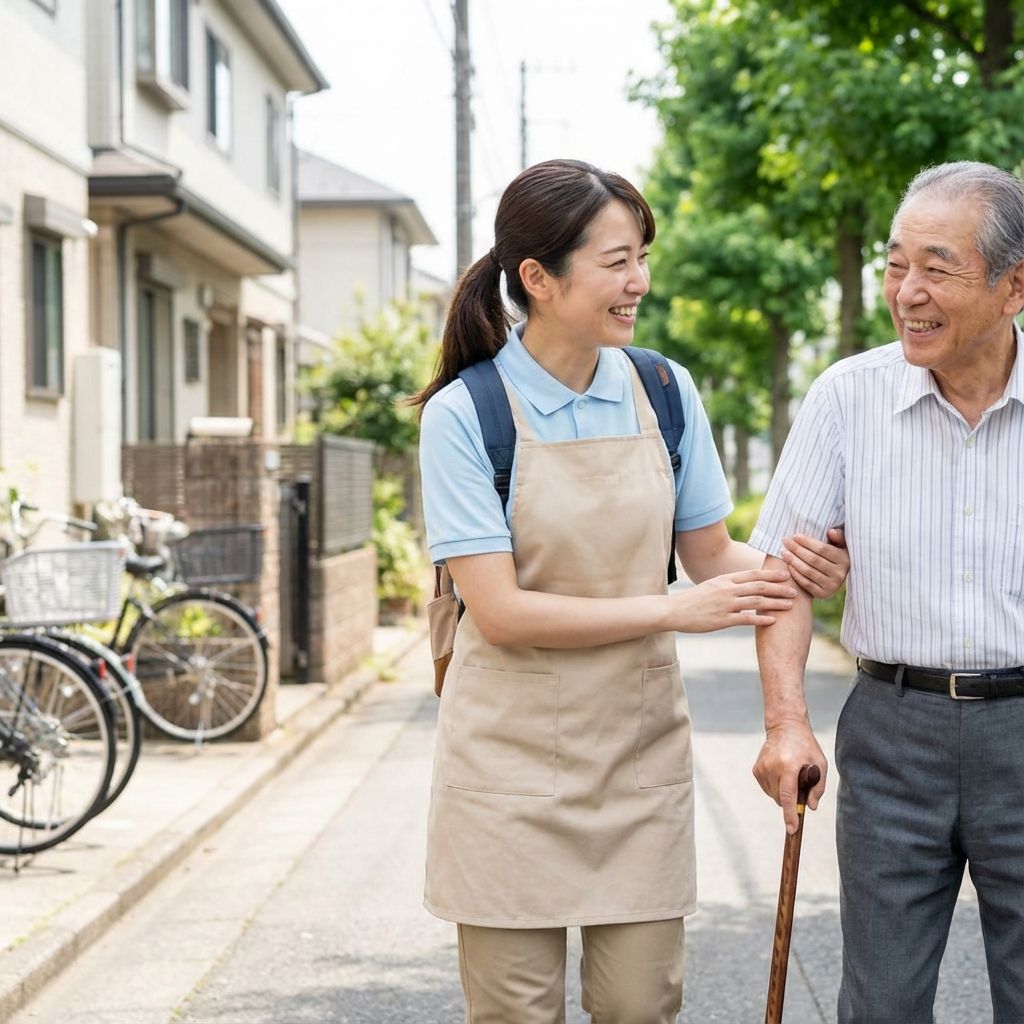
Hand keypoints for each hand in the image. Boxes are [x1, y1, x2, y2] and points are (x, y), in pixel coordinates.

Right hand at [670, 569, 796, 632]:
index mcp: (725, 579)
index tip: (786, 575)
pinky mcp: (722, 620)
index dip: (772, 574)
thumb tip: (747, 584)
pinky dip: (761, 620)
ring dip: (776, 603)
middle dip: (779, 588)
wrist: (675, 610)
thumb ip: (730, 584)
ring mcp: (725, 605)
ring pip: (756, 602)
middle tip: (795, 590)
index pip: (753, 574)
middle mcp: (727, 589)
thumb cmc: (694, 599)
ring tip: (790, 605)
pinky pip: (746, 619)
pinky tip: (773, 621)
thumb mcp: (712, 585)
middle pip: (759, 587)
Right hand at [752, 720, 827, 833]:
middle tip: (800, 784)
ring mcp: (762, 768)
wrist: (785, 726)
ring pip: (773, 795)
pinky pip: (767, 789)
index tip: (792, 829)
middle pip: (780, 799)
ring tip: (790, 774)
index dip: (790, 814)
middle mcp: (772, 767)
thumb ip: (817, 787)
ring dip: (783, 793)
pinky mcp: (756, 770)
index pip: (787, 796)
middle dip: (791, 800)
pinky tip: (781, 773)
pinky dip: (775, 787)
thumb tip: (810, 807)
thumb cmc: (806, 745)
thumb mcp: (820, 764)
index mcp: (788, 766)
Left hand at [781, 527, 847, 598]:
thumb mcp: (841, 545)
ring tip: (784, 552)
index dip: (807, 542)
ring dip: (793, 560)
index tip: (795, 536)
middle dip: (797, 549)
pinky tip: (788, 565)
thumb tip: (830, 531)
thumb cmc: (836, 555)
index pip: (822, 549)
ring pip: (808, 571)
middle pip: (813, 559)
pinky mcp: (823, 594)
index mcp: (845, 560)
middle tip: (785, 541)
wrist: (836, 578)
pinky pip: (805, 583)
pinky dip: (795, 573)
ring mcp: (832, 586)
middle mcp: (840, 574)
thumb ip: (838, 536)